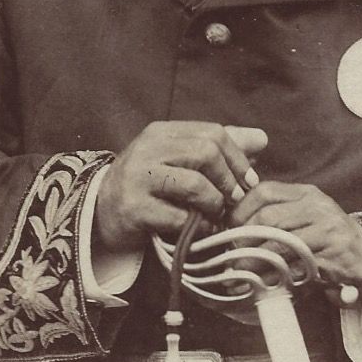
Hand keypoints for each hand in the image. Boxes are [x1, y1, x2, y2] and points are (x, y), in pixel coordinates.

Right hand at [96, 121, 267, 252]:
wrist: (100, 211)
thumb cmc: (149, 184)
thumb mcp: (180, 160)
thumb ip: (220, 148)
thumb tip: (261, 138)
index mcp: (163, 131)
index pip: (213, 132)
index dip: (238, 157)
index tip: (249, 181)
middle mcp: (149, 148)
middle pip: (206, 152)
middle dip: (229, 179)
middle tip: (235, 200)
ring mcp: (138, 177)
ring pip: (194, 183)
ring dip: (214, 204)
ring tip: (216, 215)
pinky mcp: (134, 208)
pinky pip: (178, 216)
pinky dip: (197, 226)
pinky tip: (199, 230)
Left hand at [228, 180, 361, 304]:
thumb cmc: (329, 240)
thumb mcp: (306, 217)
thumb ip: (278, 215)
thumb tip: (234, 226)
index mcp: (306, 194)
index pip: (264, 191)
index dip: (241, 210)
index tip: (228, 229)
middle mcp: (318, 207)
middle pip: (268, 217)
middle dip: (244, 239)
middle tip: (232, 256)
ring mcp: (328, 230)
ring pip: (279, 242)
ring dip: (255, 261)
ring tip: (240, 274)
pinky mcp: (333, 255)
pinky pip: (296, 265)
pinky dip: (277, 276)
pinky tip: (266, 283)